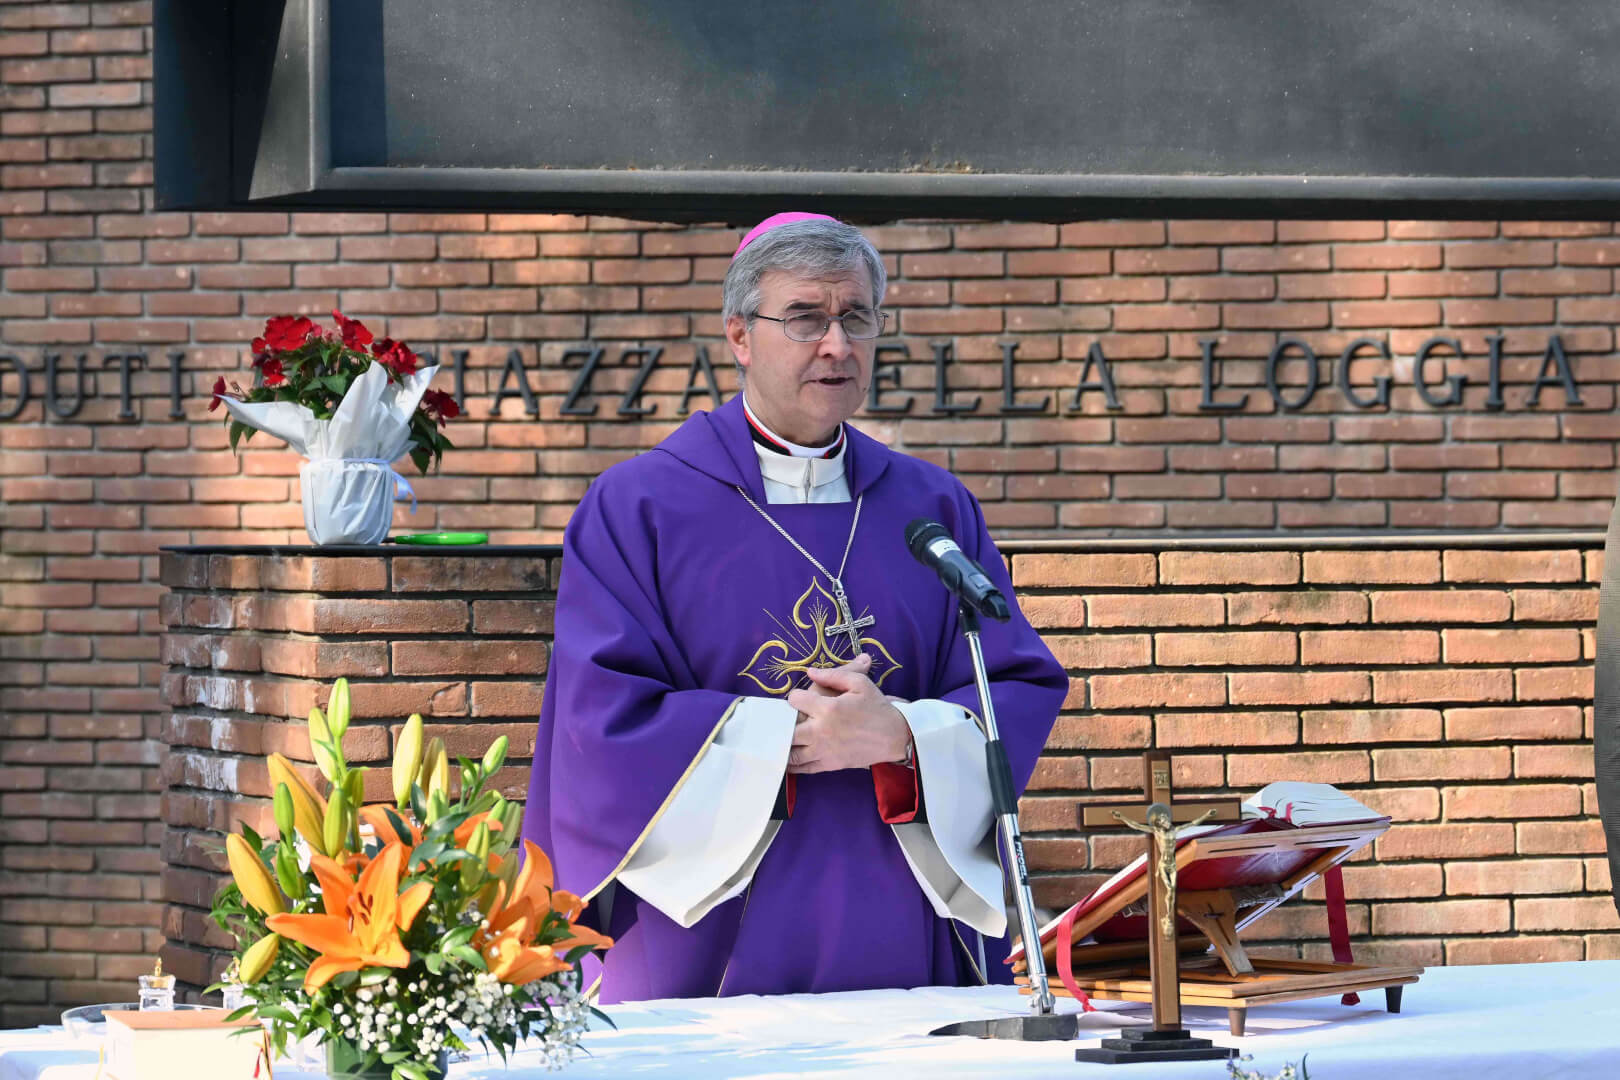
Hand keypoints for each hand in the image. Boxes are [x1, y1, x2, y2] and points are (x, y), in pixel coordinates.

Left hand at [786, 654, 911, 773]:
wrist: (896, 737)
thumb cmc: (878, 708)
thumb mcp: (860, 683)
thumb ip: (833, 675)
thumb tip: (810, 672)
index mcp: (828, 709)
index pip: (795, 700)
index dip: (795, 696)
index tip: (799, 697)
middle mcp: (821, 732)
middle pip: (787, 730)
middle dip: (783, 724)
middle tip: (785, 720)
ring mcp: (824, 751)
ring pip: (792, 753)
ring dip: (784, 746)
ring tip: (781, 739)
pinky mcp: (829, 765)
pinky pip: (804, 768)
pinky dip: (792, 765)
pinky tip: (788, 758)